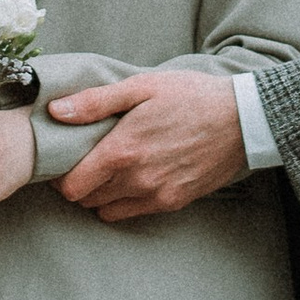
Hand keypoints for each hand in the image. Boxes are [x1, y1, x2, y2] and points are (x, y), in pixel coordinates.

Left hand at [53, 69, 247, 222]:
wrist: (243, 119)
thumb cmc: (192, 96)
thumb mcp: (142, 86)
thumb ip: (96, 102)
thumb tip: (56, 111)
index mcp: (122, 151)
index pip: (70, 187)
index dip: (60, 176)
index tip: (65, 160)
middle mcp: (136, 180)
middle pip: (85, 200)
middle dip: (79, 183)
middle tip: (87, 161)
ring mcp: (156, 195)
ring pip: (107, 210)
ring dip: (101, 195)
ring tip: (110, 170)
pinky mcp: (174, 202)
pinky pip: (134, 212)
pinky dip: (126, 200)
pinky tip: (135, 176)